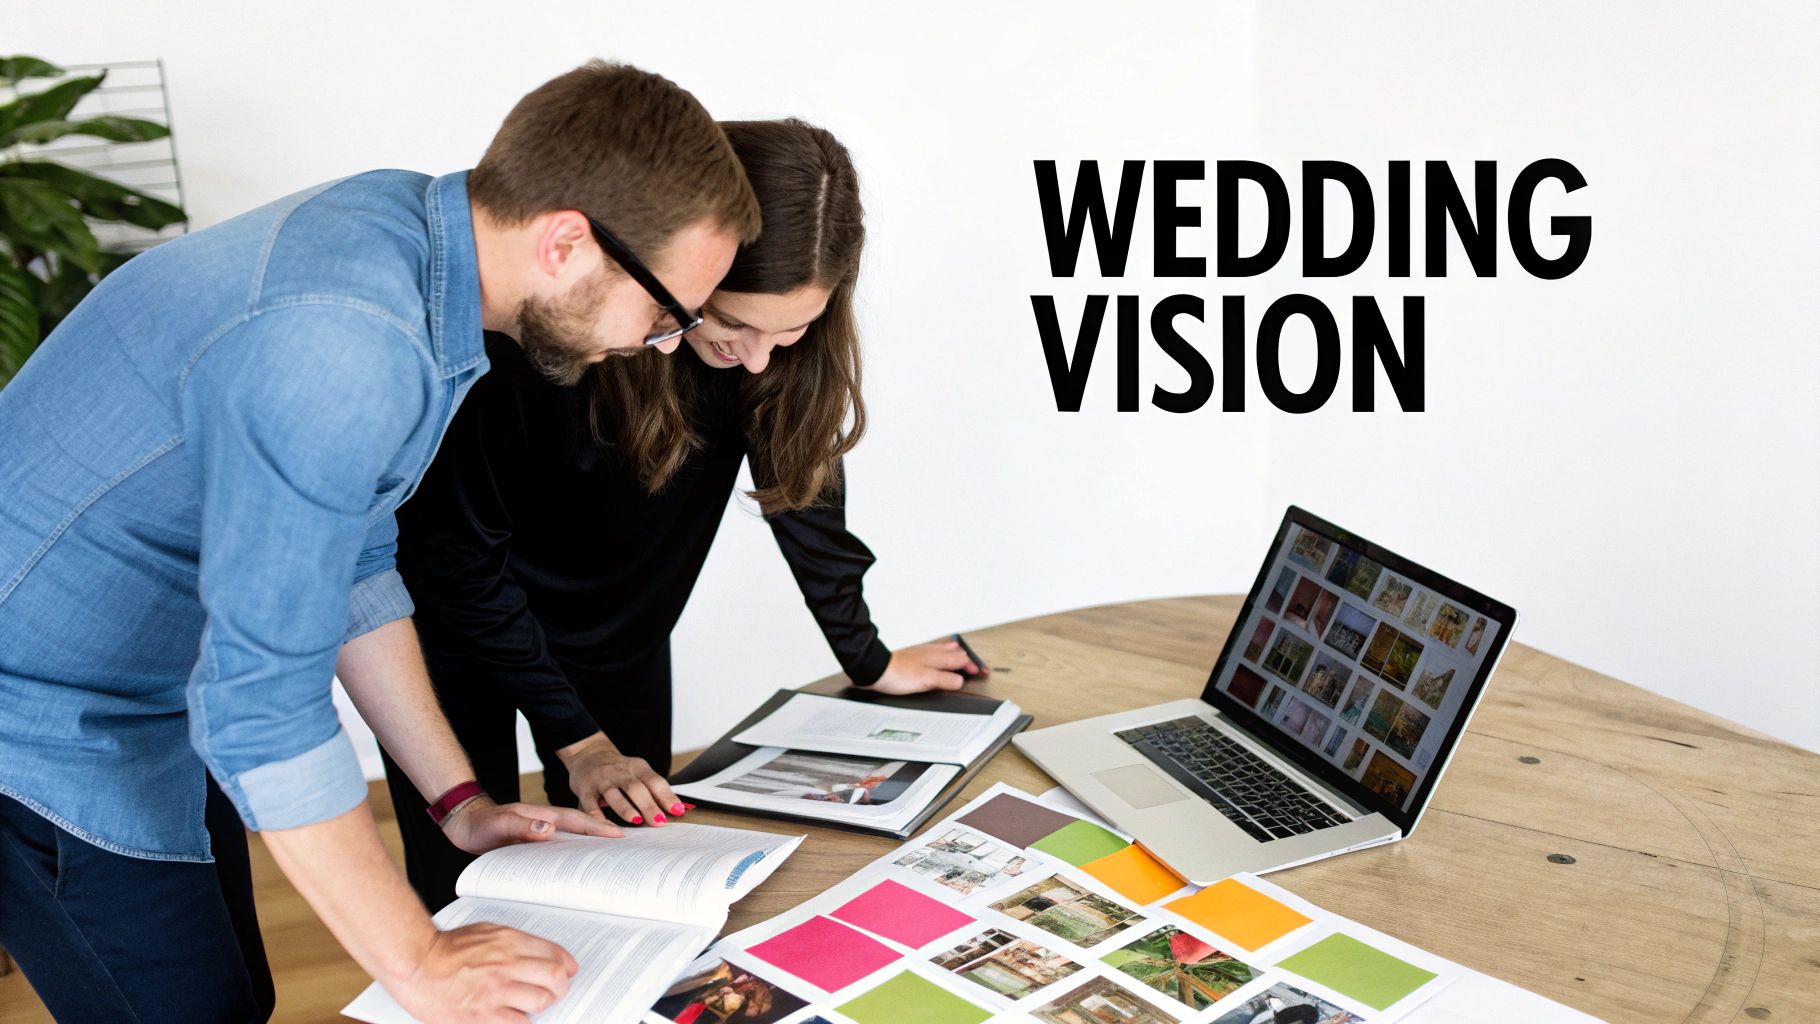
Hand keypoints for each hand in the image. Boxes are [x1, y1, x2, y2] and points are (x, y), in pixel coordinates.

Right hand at [389, 922, 578, 1023]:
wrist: (415, 964)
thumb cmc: (445, 948)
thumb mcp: (484, 932)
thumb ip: (512, 942)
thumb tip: (536, 954)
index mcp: (509, 942)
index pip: (555, 954)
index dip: (567, 966)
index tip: (568, 971)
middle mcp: (507, 964)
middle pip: (555, 978)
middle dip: (560, 987)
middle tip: (555, 991)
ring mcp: (496, 991)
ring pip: (541, 1002)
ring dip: (541, 1005)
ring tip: (531, 1005)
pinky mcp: (482, 1015)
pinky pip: (519, 1023)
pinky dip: (521, 1022)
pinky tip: (514, 1017)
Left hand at [440, 795, 620, 854]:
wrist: (465, 825)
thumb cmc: (481, 824)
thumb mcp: (500, 823)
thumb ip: (522, 824)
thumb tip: (548, 829)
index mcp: (544, 815)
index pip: (577, 821)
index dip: (598, 828)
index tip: (619, 836)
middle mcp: (547, 824)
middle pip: (582, 830)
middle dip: (604, 838)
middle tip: (625, 850)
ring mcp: (542, 834)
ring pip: (573, 841)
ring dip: (590, 849)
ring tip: (609, 862)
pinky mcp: (535, 846)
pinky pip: (560, 851)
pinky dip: (573, 857)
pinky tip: (578, 870)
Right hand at [554, 732, 684, 826]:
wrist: (587, 754)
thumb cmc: (619, 769)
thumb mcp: (638, 772)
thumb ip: (654, 788)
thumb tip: (677, 808)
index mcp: (637, 767)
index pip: (654, 781)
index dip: (667, 795)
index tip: (677, 810)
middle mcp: (620, 772)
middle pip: (636, 787)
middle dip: (649, 805)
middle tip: (659, 822)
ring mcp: (601, 780)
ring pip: (614, 794)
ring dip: (626, 808)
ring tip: (637, 821)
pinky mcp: (585, 789)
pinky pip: (590, 804)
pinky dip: (598, 817)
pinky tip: (606, 827)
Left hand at [870, 640, 984, 694]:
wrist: (875, 669)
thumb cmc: (897, 675)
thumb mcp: (926, 680)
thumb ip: (945, 680)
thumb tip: (960, 680)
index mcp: (937, 657)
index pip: (961, 659)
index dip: (973, 666)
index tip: (980, 673)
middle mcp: (931, 652)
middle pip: (955, 652)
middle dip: (967, 659)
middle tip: (976, 667)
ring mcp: (922, 653)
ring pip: (944, 650)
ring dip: (955, 655)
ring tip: (962, 657)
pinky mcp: (913, 657)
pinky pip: (934, 652)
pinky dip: (943, 655)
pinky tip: (937, 659)